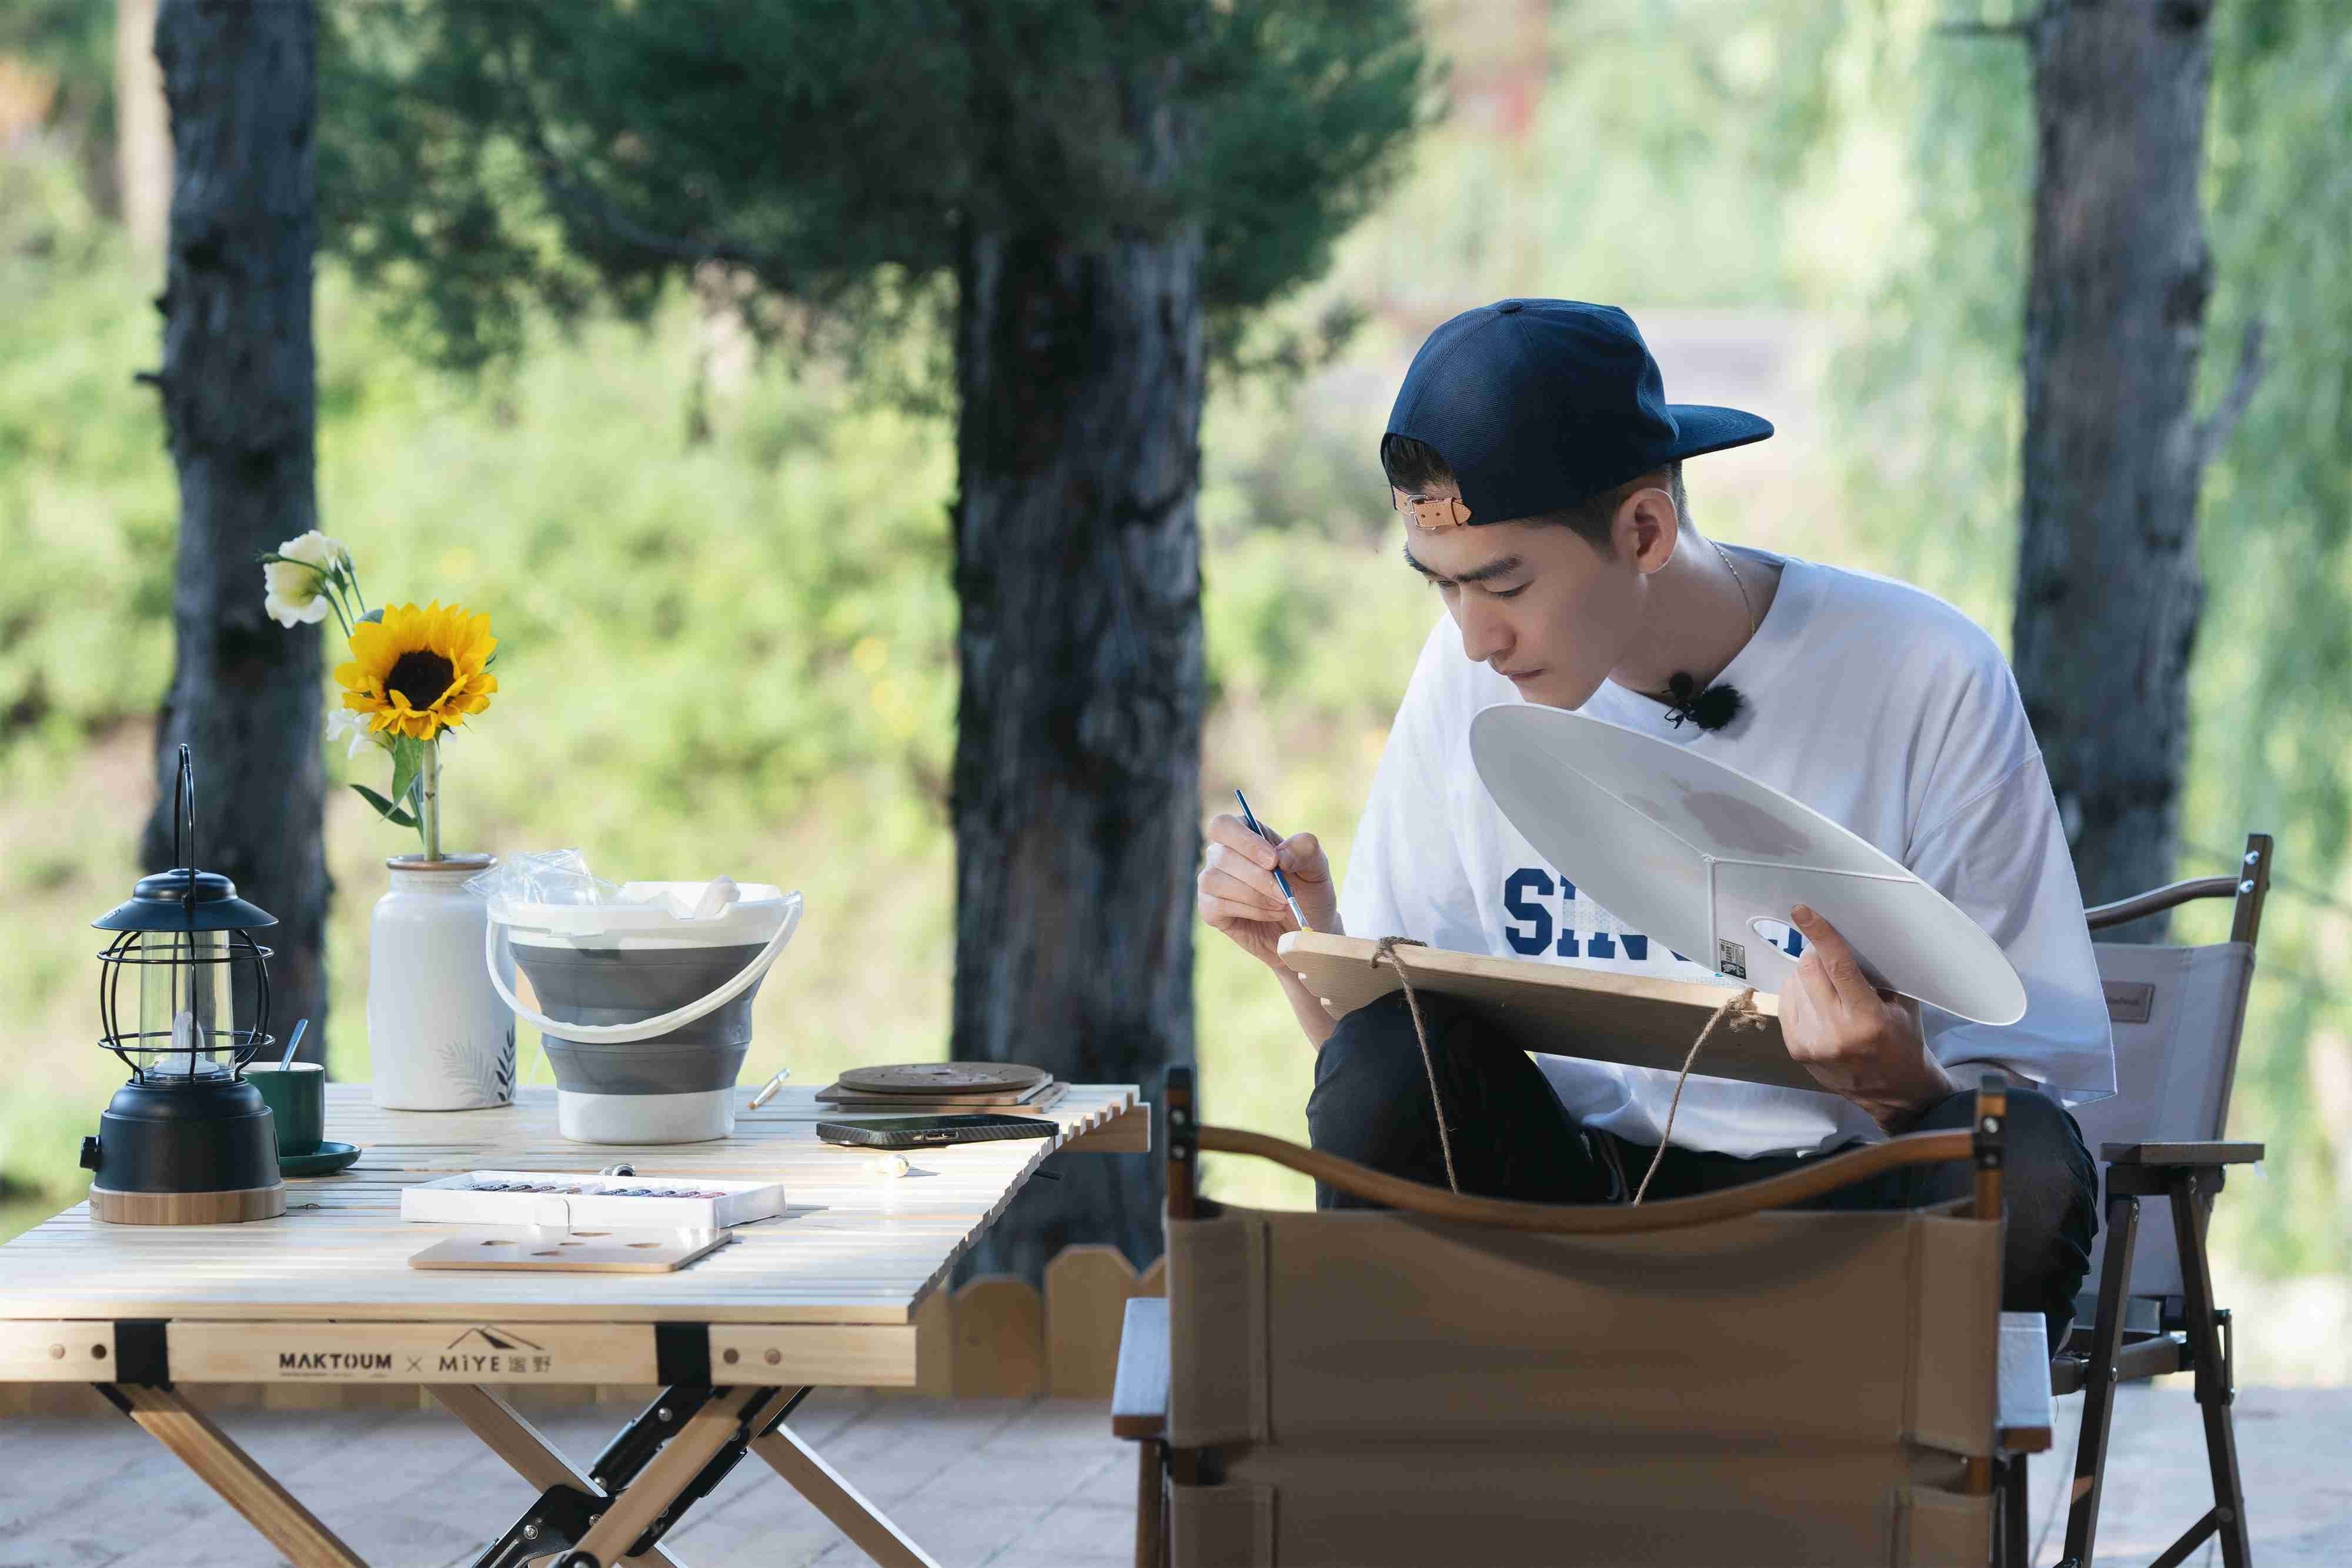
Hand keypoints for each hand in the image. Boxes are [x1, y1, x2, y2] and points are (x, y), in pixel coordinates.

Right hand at [1196, 813, 1338, 970]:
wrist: (1305, 930)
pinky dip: (1249, 911)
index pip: (1223, 825)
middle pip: (1221, 855)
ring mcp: (1212, 882)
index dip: (1245, 841)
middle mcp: (1221, 855)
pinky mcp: (1210, 910)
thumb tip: (1279, 856)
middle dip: (1257, 877)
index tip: (1273, 861)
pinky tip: (1270, 914)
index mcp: (1244, 834)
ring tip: (1281, 905)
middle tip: (1284, 893)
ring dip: (1254, 896)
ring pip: (1215, 880)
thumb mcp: (1317, 867)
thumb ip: (1304, 850)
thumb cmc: (1308, 893)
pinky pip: (1216, 905)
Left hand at [1778, 905, 1950, 1132]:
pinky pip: (1787, 1002)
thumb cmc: (1902, 1041)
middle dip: (1817, 956)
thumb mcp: (1902, 1004)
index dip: (1820, 935)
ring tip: (1832, 993)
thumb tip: (1847, 936)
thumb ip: (1877, 973)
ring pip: (1795, 984)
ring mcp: (1812, 1044)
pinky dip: (1800, 994)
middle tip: (1831, 958)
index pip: (1838, 967)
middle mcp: (1836, 1033)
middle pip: (1809, 970)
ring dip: (1809, 977)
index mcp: (1868, 1020)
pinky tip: (1819, 1004)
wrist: (1893, 1092)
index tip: (1802, 912)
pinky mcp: (1796, 1050)